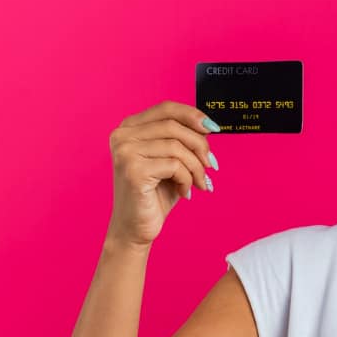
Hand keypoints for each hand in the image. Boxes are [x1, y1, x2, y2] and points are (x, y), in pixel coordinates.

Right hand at [106, 100, 220, 247]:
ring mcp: (125, 152)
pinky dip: (187, 179)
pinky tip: (185, 192)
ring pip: (177, 147)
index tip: (213, 129)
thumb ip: (183, 141)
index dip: (193, 115)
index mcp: (129, 128)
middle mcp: (122, 136)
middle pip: (174, 126)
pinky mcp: (133, 170)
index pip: (166, 108)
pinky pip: (175, 165)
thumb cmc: (154, 195)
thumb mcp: (171, 162)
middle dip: (200, 146)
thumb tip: (208, 126)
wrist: (135, 228)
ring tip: (200, 183)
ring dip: (197, 167)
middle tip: (212, 166)